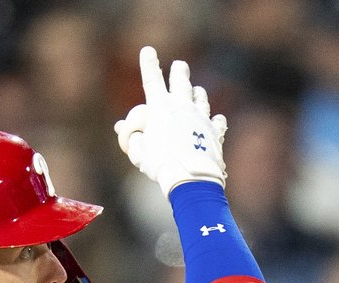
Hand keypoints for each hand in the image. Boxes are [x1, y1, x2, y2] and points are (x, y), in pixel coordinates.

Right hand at [114, 47, 227, 196]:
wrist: (190, 177)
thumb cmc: (159, 165)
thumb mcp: (138, 152)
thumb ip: (131, 136)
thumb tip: (121, 126)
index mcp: (160, 108)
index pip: (152, 80)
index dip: (148, 64)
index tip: (148, 50)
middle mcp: (182, 107)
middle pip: (181, 83)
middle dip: (179, 72)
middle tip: (179, 65)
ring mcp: (200, 117)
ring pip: (200, 98)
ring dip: (197, 94)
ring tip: (196, 90)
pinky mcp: (214, 131)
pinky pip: (216, 121)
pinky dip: (214, 120)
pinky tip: (216, 119)